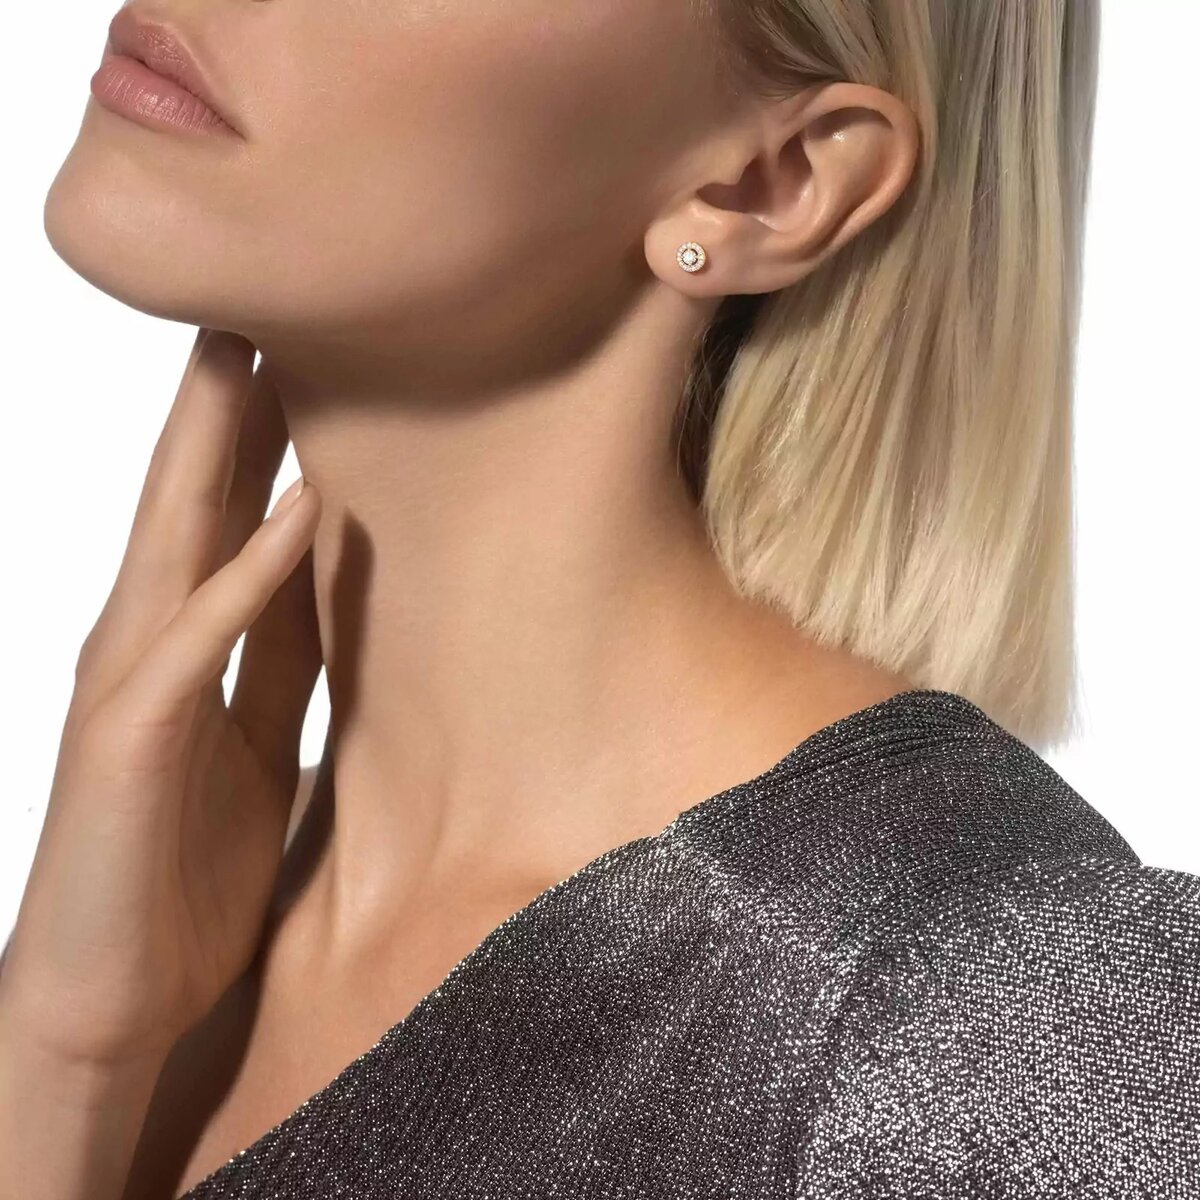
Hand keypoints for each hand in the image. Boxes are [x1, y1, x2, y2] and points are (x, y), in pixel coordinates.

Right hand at [0, 328, 322, 1068]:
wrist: (113, 996)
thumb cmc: (182, 871)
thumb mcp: (257, 746)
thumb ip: (281, 663)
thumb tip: (325, 589)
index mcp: (185, 645)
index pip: (224, 518)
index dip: (256, 438)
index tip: (298, 357)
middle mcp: (148, 643)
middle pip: (192, 502)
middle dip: (223, 406)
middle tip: (258, 306)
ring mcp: (131, 683)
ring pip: (179, 540)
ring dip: (217, 448)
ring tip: (252, 354)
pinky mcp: (128, 739)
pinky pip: (199, 640)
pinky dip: (248, 572)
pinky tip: (297, 511)